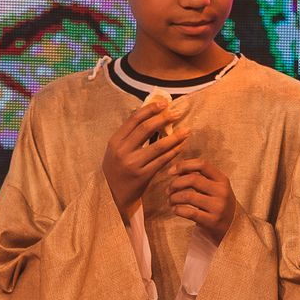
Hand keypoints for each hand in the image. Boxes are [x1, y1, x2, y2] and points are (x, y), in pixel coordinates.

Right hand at [102, 100, 189, 218]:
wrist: (112, 196)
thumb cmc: (117, 169)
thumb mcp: (116, 150)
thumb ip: (130, 135)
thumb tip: (151, 114)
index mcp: (115, 141)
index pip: (134, 119)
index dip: (150, 109)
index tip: (164, 103)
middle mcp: (122, 151)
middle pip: (146, 129)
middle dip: (164, 119)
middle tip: (177, 113)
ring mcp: (132, 164)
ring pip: (158, 146)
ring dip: (175, 137)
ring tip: (186, 130)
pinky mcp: (143, 176)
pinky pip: (162, 161)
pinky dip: (173, 152)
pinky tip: (181, 146)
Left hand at [167, 159, 237, 242]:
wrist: (232, 227)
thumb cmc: (217, 203)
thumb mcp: (215, 187)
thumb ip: (199, 177)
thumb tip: (177, 169)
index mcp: (222, 179)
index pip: (202, 164)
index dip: (184, 165)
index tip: (171, 171)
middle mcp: (222, 191)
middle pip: (193, 179)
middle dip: (175, 183)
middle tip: (168, 190)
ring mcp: (218, 207)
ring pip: (188, 196)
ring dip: (174, 197)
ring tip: (170, 200)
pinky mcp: (212, 221)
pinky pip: (189, 212)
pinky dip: (178, 210)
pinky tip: (175, 210)